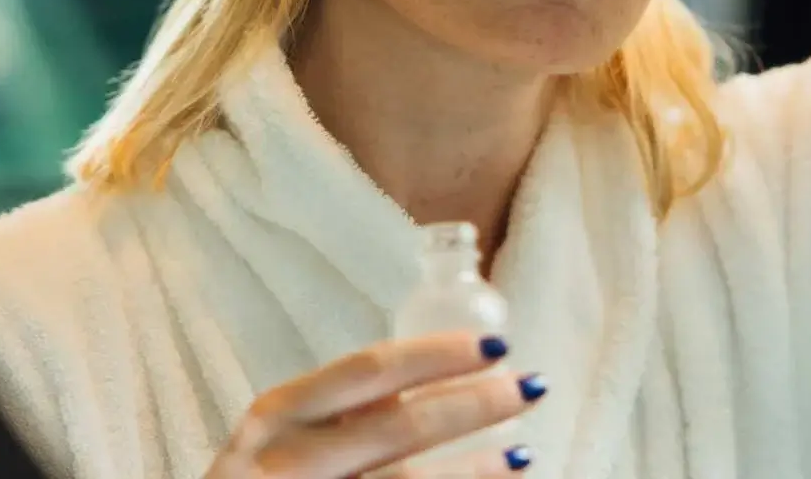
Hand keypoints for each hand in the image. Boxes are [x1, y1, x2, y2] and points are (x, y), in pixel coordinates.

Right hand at [205, 332, 542, 477]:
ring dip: (475, 472)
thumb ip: (343, 408)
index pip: (372, 370)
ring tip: (523, 455)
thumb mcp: (282, 435)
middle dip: (473, 406)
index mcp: (280, 413)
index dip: (439, 354)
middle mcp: (287, 460)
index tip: (496, 345)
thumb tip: (429, 379)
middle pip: (400, 427)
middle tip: (530, 387)